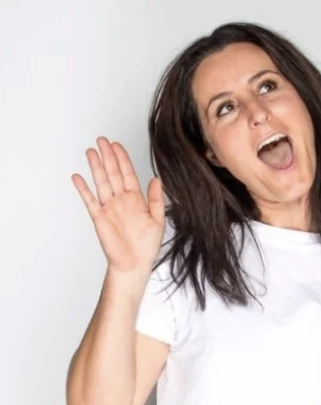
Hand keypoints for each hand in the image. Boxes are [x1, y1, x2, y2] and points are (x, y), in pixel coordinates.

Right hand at [72, 137, 165, 273]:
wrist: (134, 264)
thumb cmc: (147, 245)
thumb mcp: (158, 220)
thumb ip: (156, 199)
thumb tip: (156, 179)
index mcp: (136, 199)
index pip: (128, 174)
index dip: (123, 159)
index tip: (117, 145)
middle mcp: (121, 200)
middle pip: (113, 173)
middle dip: (108, 156)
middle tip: (102, 140)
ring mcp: (109, 207)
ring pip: (101, 182)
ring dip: (96, 167)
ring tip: (91, 151)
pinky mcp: (99, 217)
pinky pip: (90, 200)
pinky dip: (83, 189)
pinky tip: (78, 177)